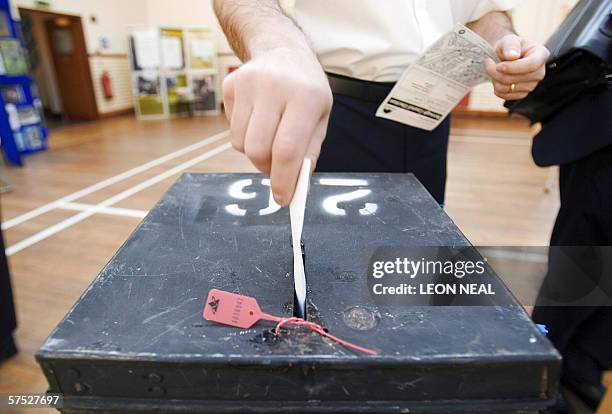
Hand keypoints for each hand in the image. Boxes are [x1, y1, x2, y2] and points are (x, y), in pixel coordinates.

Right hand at [222, 47, 332, 205]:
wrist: (283, 50)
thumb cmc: (306, 91)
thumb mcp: (320, 118)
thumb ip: (308, 153)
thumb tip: (295, 188)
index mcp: (305, 97)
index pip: (287, 148)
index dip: (283, 179)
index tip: (283, 199)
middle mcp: (274, 87)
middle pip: (257, 150)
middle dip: (266, 168)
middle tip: (277, 168)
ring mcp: (248, 84)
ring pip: (241, 144)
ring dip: (255, 153)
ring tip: (270, 136)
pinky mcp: (229, 85)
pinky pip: (232, 129)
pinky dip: (245, 135)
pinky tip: (258, 118)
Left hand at [485, 34, 549, 99]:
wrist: (505, 56)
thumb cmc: (509, 47)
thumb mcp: (509, 40)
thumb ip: (511, 45)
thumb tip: (512, 56)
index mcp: (541, 55)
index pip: (531, 65)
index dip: (513, 67)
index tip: (498, 66)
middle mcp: (539, 72)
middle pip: (517, 78)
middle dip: (497, 72)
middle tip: (488, 62)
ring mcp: (532, 85)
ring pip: (508, 88)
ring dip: (495, 79)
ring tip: (492, 69)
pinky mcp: (522, 94)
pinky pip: (505, 96)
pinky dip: (496, 88)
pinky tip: (496, 78)